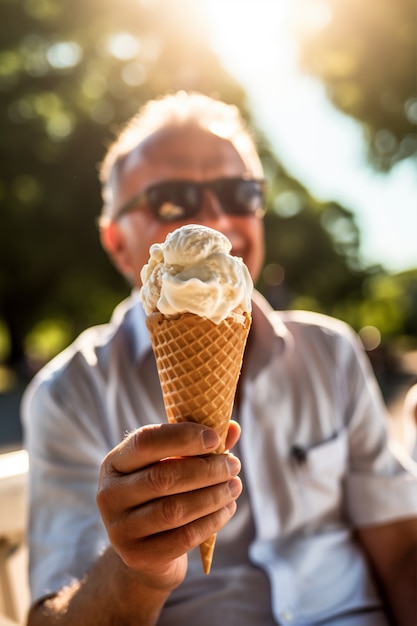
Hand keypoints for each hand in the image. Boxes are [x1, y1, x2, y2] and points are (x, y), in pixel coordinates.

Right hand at [96, 421, 241, 592]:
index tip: (215, 438)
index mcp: (115, 463)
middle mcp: (109, 495)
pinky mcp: (139, 556)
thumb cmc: (161, 495)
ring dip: (213, 495)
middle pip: (162, 477)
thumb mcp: (171, 465)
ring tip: (235, 485)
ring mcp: (120, 529)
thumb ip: (197, 446)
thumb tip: (233, 428)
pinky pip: (183, 537)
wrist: (144, 550)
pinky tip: (228, 508)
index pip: (144, 441)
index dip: (182, 437)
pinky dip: (212, 521)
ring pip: (174, 509)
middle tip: (233, 465)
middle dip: (206, 469)